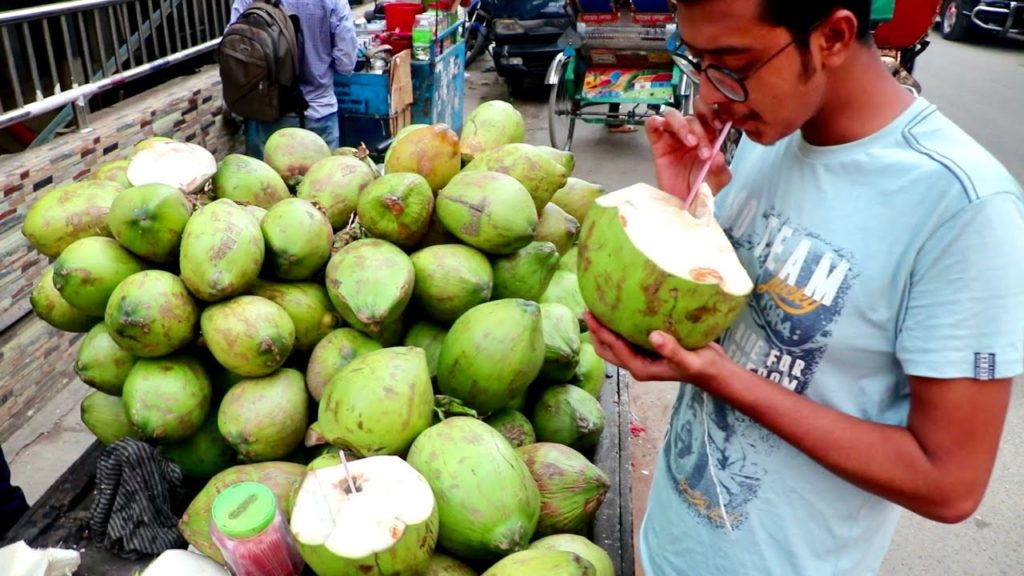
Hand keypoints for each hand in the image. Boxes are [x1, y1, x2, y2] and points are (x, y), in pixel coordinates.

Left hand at [583, 312, 728, 384]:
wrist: (713, 369)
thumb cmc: (701, 367)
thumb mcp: (688, 360)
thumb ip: (672, 350)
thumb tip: (654, 336)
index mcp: (640, 368)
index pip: (614, 347)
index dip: (600, 331)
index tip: (589, 314)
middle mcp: (637, 363)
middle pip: (606, 349)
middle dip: (595, 332)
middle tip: (587, 309)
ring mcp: (641, 357)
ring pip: (613, 344)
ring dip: (603, 330)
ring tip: (597, 308)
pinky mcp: (647, 349)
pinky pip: (626, 338)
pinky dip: (618, 326)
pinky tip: (619, 309)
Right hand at [644, 106, 730, 200]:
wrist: (681, 203)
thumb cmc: (698, 188)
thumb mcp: (716, 181)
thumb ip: (721, 169)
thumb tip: (718, 157)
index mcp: (708, 135)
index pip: (711, 114)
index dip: (714, 114)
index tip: (719, 126)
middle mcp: (690, 132)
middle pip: (694, 113)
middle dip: (701, 128)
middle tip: (705, 150)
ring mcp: (672, 135)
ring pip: (674, 114)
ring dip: (683, 126)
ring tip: (690, 144)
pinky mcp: (657, 142)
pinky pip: (652, 124)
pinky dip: (656, 123)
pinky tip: (665, 136)